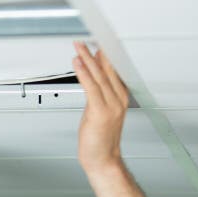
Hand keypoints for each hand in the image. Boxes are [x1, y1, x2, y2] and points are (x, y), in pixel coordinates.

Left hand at [72, 41, 129, 171]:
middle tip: (89, 37)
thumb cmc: (100, 139)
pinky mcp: (100, 112)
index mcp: (120, 98)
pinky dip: (84, 73)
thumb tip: (90, 76)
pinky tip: (78, 63)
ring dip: (87, 59)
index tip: (99, 41)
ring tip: (79, 46)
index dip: (105, 55)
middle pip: (106, 70)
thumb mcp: (98, 111)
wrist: (103, 160)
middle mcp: (117, 99)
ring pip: (98, 76)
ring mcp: (110, 105)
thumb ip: (97, 94)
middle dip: (97, 52)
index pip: (113, 71)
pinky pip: (91, 88)